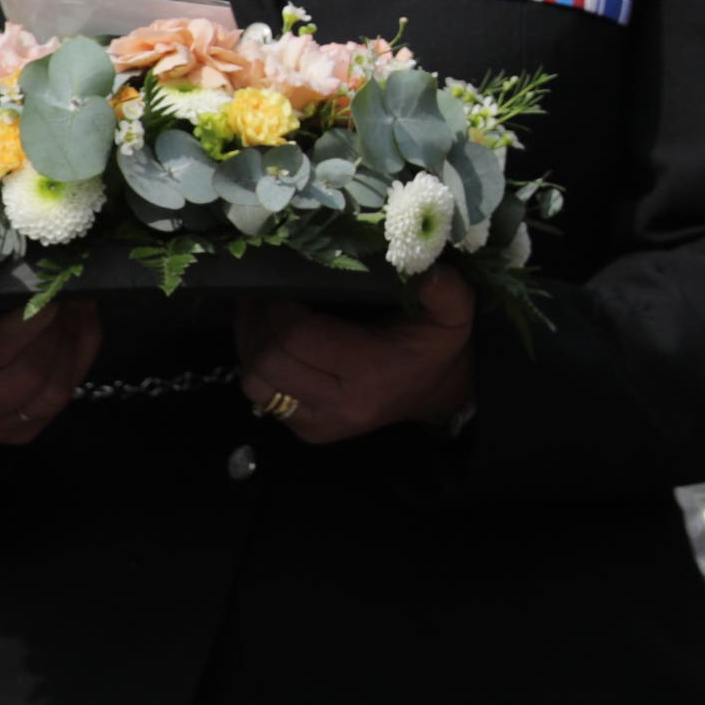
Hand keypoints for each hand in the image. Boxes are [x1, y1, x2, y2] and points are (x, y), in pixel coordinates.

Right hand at [0, 296, 101, 444]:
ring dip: (75, 343)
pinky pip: (67, 396)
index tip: (50, 291)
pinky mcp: (18, 432)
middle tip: (68, 293)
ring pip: (56, 392)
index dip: (32, 319)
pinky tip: (78, 326)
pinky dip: (81, 357)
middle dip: (59, 330)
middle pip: (32, 374)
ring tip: (77, 304)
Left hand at [233, 266, 475, 444]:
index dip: (277, 308)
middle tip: (260, 293)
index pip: (297, 338)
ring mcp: (321, 422)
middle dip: (256, 324)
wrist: (438, 391)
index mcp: (369, 370)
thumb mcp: (453, 313)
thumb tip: (429, 272)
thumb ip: (446, 291)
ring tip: (259, 315)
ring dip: (250, 346)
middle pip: (269, 362)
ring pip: (256, 383)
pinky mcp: (310, 432)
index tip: (280, 282)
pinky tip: (270, 343)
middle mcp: (340, 403)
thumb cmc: (435, 345)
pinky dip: (259, 368)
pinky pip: (263, 399)